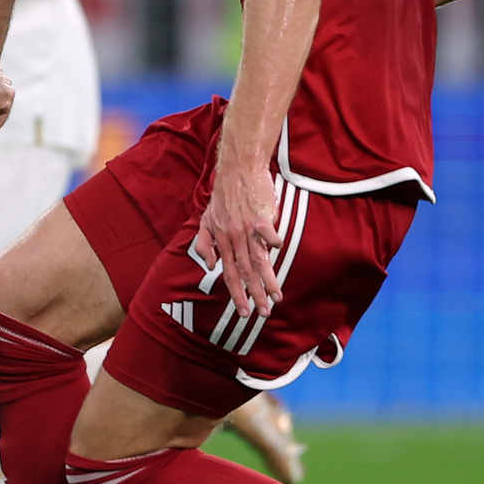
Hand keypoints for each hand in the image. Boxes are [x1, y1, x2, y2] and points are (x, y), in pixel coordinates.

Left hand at [195, 158, 283, 318]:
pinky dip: (272, 241)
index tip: (243, 311)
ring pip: (258, 259)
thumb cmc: (223, 195)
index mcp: (222, 240)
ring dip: (268, 280)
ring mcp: (247, 227)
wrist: (237, 169)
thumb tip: (209, 265)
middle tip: (263, 314)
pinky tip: (278, 250)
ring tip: (277, 297)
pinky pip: (268, 232)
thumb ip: (205, 243)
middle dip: (254, 295)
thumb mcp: (205, 219)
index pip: (229, 273)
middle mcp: (234, 237)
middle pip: (245, 272)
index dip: (236, 294)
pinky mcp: (261, 216)